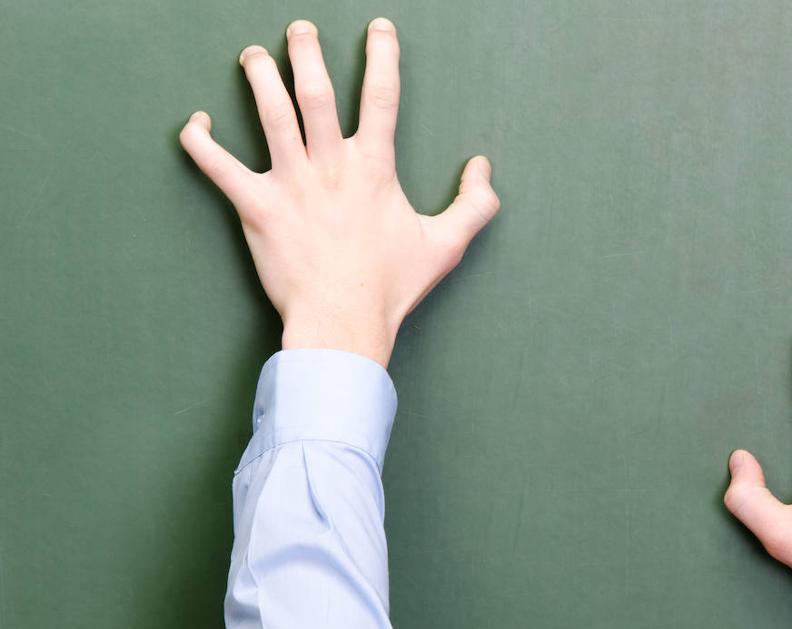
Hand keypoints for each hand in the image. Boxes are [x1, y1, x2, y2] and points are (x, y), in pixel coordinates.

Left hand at [179, 18, 499, 366]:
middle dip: (306, 52)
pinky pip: (218, 167)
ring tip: (253, 56)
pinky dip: (200, 141)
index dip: (382, 57)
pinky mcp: (256, 208)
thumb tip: (483, 169)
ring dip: (260, 78)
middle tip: (300, 29)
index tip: (378, 28)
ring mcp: (290, 184)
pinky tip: (195, 122)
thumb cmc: (391, 288)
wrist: (343, 322)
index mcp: (373, 170)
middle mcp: (330, 166)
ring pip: (270, 114)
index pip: (381, 98)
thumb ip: (474, 205)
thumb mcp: (447, 246)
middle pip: (315, 92)